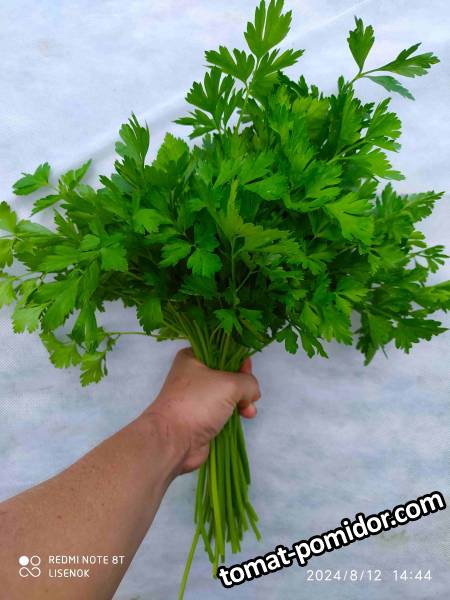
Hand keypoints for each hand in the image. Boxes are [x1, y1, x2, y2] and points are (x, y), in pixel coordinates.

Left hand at [144, 348, 260, 472]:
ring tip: (249, 410)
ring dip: (243, 400)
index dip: (238, 358)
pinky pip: (225, 409)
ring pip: (228, 393)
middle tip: (251, 393)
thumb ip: (248, 382)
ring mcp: (197, 397)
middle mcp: (194, 375)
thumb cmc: (197, 403)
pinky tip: (245, 416)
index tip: (249, 369)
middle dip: (243, 384)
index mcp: (193, 358)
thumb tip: (252, 393)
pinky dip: (236, 412)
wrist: (174, 440)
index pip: (221, 350)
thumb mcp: (230, 383)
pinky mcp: (202, 416)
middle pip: (228, 373)